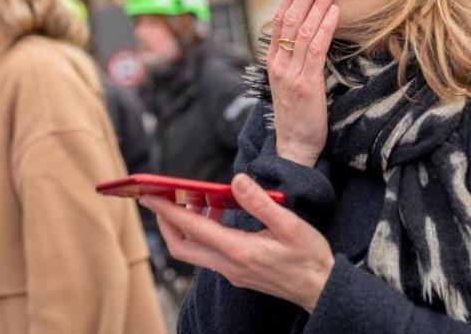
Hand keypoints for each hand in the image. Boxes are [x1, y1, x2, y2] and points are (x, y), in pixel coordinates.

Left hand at [139, 173, 334, 311]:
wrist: (320, 288)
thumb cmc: (308, 257)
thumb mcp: (289, 224)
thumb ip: (260, 202)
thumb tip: (236, 181)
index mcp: (238, 251)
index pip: (192, 228)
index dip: (168, 210)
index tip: (150, 195)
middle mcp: (228, 265)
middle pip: (181, 246)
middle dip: (166, 221)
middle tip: (161, 197)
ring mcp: (231, 271)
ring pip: (194, 250)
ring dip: (186, 226)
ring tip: (194, 199)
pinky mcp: (237, 273)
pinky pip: (209, 252)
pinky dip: (204, 232)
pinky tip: (218, 214)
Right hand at [268, 0, 338, 166]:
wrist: (295, 147)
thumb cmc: (299, 114)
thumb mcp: (293, 82)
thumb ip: (298, 58)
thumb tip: (312, 34)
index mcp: (274, 60)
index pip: (280, 19)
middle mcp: (278, 63)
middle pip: (290, 18)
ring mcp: (290, 73)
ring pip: (303, 29)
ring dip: (318, 2)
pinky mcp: (305, 84)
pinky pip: (315, 49)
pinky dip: (326, 27)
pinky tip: (335, 11)